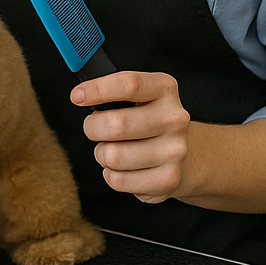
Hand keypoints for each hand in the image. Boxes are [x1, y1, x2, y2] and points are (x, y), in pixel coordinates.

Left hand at [72, 71, 190, 203]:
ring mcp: (174, 152)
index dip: (96, 90)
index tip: (77, 96)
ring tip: (112, 148)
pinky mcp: (168, 180)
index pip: (127, 84)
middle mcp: (174, 119)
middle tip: (95, 128)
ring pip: (112, 155)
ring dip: (101, 153)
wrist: (188, 156)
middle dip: (93, 127)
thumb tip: (79, 93)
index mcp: (164, 88)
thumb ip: (109, 87)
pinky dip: (111, 174)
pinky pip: (118, 180)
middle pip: (115, 124)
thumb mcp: (138, 94)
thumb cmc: (147, 118)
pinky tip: (123, 167)